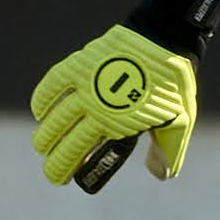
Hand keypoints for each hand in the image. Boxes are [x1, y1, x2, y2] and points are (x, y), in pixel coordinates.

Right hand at [30, 24, 199, 186]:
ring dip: (45, 135)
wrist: (166, 40)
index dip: (64, 168)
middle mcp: (97, 106)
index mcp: (119, 123)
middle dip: (53, 160)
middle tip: (51, 171)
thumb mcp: (179, 120)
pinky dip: (42, 98)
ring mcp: (87, 84)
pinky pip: (53, 84)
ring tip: (42, 145)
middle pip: (64, 140)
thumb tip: (161, 176)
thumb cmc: (174, 84)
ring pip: (55, 117)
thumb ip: (167, 149)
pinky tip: (39, 111)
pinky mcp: (80, 64)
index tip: (59, 179)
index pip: (80, 153)